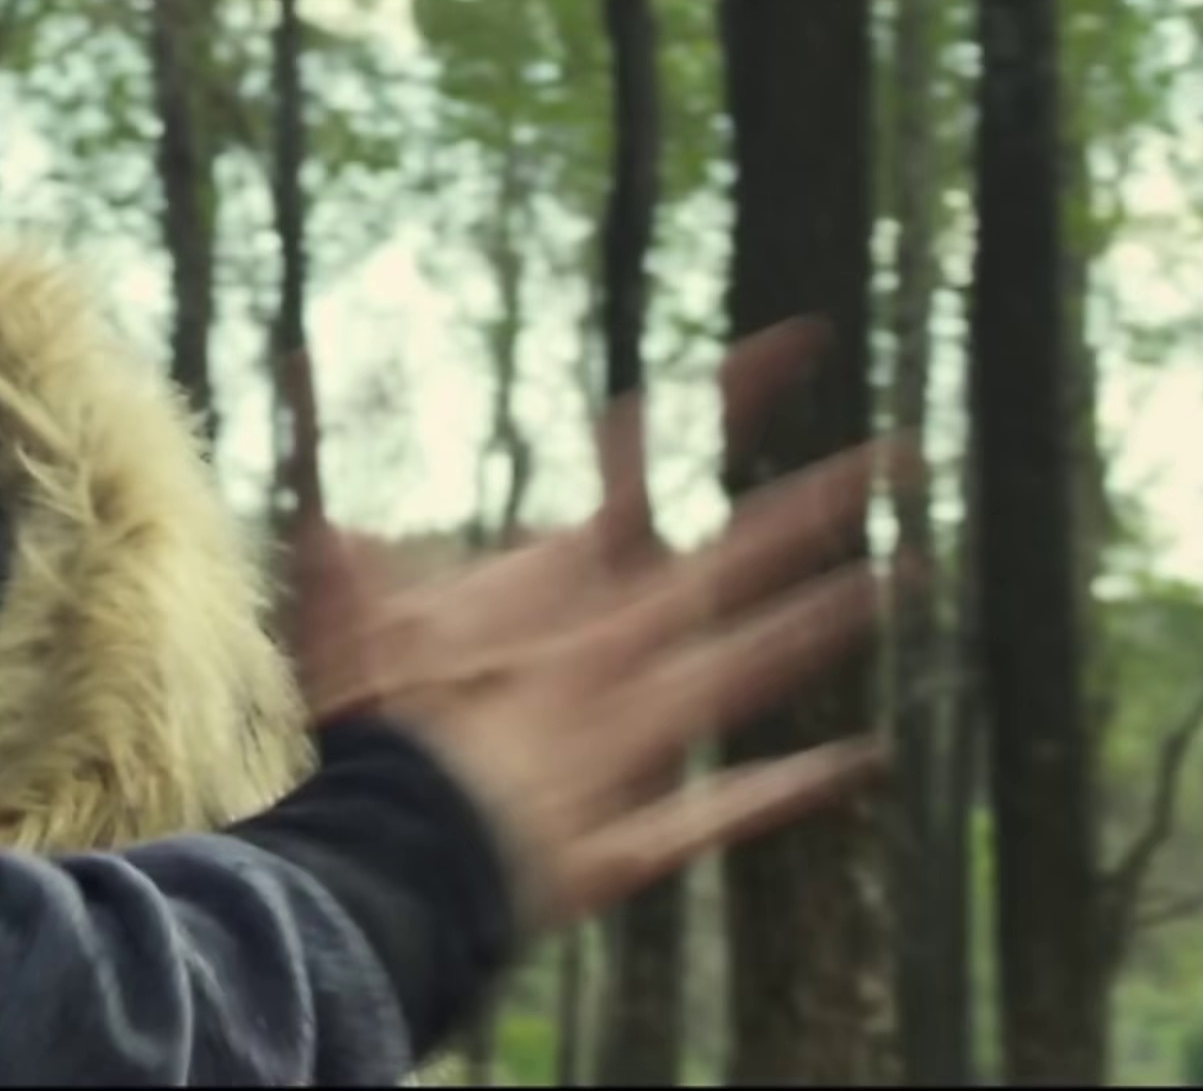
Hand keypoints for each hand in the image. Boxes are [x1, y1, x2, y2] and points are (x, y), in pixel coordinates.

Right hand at [288, 318, 900, 931]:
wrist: (405, 859)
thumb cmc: (376, 728)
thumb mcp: (345, 607)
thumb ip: (348, 516)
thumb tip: (298, 381)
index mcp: (563, 586)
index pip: (657, 465)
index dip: (730, 398)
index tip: (802, 344)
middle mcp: (627, 648)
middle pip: (744, 558)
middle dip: (825, 502)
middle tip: (904, 457)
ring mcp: (649, 736)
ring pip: (759, 662)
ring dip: (826, 620)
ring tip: (900, 575)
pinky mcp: (650, 825)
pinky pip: (736, 802)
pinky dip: (798, 785)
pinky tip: (861, 760)